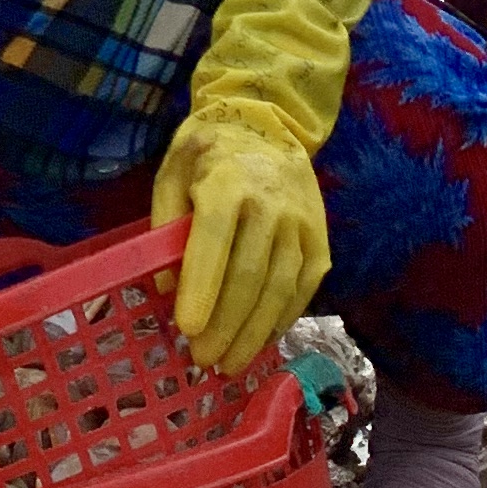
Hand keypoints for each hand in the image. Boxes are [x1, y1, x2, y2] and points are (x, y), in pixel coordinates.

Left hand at [154, 115, 331, 372]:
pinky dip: (281, 319)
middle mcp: (272, 203)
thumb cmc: (207, 154)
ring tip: (229, 363)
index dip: (201, 287)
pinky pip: (304, 287)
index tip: (185, 327)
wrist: (268, 123)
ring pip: (280, 287)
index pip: (215, 240)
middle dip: (225, 324)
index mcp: (228, 182)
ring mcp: (302, 223)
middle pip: (250, 275)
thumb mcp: (171, 174)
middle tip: (202, 358)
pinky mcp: (321, 240)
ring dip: (254, 333)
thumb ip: (165, 227)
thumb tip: (166, 288)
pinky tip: (260, 341)